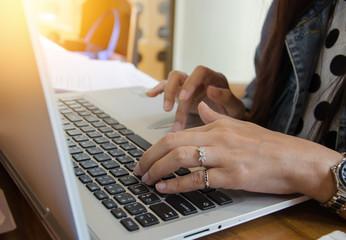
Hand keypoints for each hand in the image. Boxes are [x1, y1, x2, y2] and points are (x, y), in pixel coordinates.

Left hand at [134, 102, 341, 202]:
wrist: (294, 159)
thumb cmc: (267, 144)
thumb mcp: (240, 124)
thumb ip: (217, 115)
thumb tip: (203, 105)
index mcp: (216, 125)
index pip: (176, 133)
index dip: (155, 147)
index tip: (145, 158)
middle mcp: (217, 137)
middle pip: (172, 143)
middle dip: (149, 157)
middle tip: (138, 170)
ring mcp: (224, 156)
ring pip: (180, 158)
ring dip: (158, 170)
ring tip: (146, 179)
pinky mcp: (232, 175)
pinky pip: (198, 179)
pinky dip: (177, 185)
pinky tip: (165, 188)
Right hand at [146, 66, 245, 130]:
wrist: (228, 117)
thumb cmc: (231, 112)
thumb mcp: (235, 109)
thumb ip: (227, 99)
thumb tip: (211, 89)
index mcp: (214, 78)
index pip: (200, 72)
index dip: (190, 83)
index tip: (184, 98)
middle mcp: (199, 79)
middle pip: (181, 75)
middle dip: (173, 91)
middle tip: (170, 109)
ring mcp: (188, 85)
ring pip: (172, 80)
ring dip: (166, 93)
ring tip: (166, 110)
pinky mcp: (180, 92)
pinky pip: (166, 86)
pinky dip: (157, 89)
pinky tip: (150, 95)